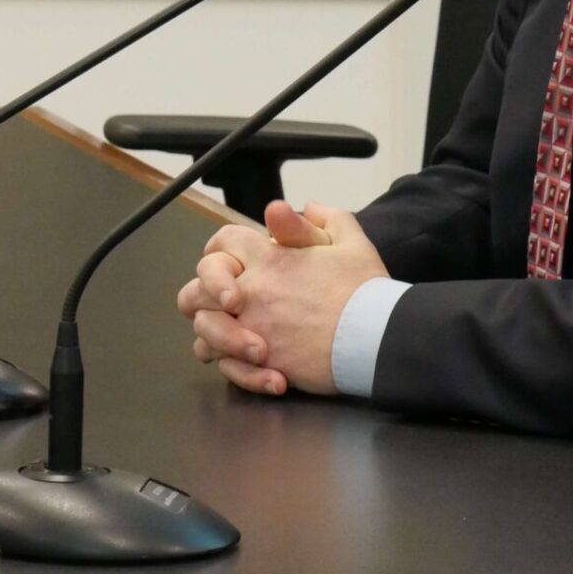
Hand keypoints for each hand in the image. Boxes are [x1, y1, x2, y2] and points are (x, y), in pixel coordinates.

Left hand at [177, 200, 386, 397]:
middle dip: (205, 294)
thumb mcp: (352, 242)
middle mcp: (253, 291)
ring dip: (216, 334)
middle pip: (196, 289)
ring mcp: (253, 328)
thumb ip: (326, 218)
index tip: (234, 262)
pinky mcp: (262, 362)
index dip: (222, 249)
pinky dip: (234, 366)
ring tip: (241, 336)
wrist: (376, 336)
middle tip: (227, 303)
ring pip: (203, 331)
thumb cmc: (365, 290)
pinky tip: (258, 362)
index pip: (223, 241)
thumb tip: (305, 207)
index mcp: (270, 258)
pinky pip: (225, 365)